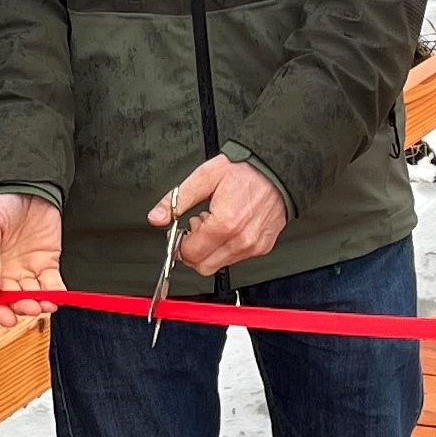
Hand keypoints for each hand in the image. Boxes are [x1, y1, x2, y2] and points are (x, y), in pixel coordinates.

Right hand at [0, 193, 64, 327]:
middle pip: (9, 299)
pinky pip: (50, 284)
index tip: (5, 317)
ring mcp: (24, 269)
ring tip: (44, 304)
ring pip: (30, 295)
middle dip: (19, 307)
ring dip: (37, 303)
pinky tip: (56, 298)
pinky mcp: (46, 264)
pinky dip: (54, 293)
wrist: (27, 184)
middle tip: (29, 308)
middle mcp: (2, 272)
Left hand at [155, 155, 287, 276]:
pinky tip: (229, 227)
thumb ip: (177, 200)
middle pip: (203, 266)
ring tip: (215, 223)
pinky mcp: (262, 247)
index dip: (180, 243)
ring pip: (219, 265)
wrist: (278, 169)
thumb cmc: (245, 170)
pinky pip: (236, 259)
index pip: (191, 254)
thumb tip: (157, 217)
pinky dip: (226, 247)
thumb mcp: (205, 176)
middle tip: (197, 227)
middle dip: (193, 251)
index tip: (182, 230)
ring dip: (210, 249)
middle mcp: (242, 240)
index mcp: (225, 223)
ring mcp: (254, 246)